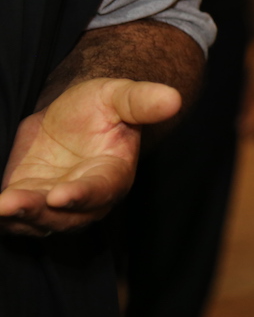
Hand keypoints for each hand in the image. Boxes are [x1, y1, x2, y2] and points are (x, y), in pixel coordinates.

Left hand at [0, 78, 180, 235]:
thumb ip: (141, 102)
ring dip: (16, 217)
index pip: (100, 190)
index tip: (60, 195)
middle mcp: (86, 198)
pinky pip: (12, 216)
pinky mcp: (27, 201)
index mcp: (114, 174)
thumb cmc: (101, 106)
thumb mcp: (118, 96)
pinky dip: (0, 214)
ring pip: (36, 220)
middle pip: (66, 216)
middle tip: (11, 203)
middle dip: (39, 212)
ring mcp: (55, 203)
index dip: (82, 195)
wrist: (74, 117)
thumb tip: (173, 98)